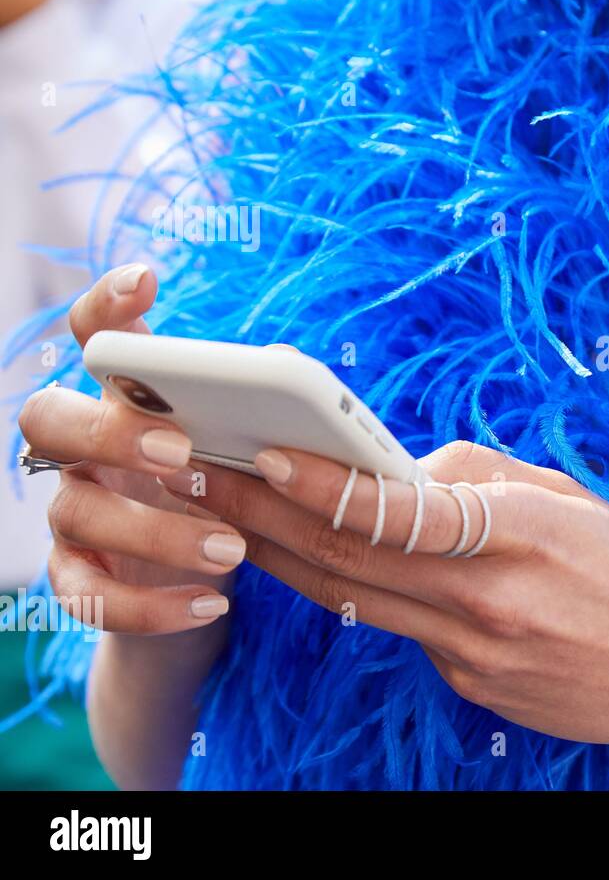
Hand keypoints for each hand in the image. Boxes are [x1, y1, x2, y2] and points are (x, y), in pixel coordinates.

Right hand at [18, 265, 241, 636]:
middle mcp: (82, 447)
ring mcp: (72, 512)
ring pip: (76, 512)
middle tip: (183, 450)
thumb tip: (282, 368)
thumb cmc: (228, 491)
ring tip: (233, 546)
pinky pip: (89, 596)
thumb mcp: (246, 446)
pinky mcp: (78, 578)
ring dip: (156, 531)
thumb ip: (257, 406)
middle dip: (109, 430)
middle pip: (47, 416)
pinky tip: (209, 603)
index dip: (107, 305)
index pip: (94, 335)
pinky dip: (150, 606)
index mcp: (125, 398)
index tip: (144, 281)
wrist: (197, 587)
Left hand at [159, 441, 608, 750]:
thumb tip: (405, 469)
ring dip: (282, 557)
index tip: (264, 452)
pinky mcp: (471, 684)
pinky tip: (319, 563)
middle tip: (201, 477)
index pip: (404, 511)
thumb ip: (485, 478)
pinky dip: (354, 592)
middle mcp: (491, 600)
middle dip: (264, 515)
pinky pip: (400, 629)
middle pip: (353, 559)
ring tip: (226, 517)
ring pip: (354, 600)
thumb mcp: (576, 499)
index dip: (325, 484)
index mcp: (526, 535)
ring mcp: (476, 653)